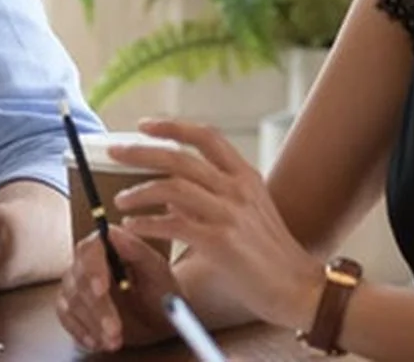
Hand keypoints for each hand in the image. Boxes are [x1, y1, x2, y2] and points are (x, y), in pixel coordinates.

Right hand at [55, 225, 178, 352]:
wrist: (158, 314)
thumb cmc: (159, 288)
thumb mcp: (157, 270)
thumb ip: (136, 249)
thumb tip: (114, 233)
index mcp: (106, 244)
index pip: (89, 250)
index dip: (92, 269)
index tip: (102, 289)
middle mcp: (86, 261)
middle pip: (79, 279)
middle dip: (98, 307)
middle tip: (115, 329)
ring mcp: (76, 284)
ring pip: (72, 301)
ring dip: (93, 324)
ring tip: (115, 340)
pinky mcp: (71, 305)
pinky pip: (67, 318)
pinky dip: (81, 332)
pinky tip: (97, 342)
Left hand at [110, 119, 324, 328]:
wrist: (298, 288)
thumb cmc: (271, 254)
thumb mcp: (249, 212)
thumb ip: (215, 197)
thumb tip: (174, 195)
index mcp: (246, 176)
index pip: (206, 136)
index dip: (172, 125)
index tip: (144, 124)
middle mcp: (238, 188)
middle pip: (180, 157)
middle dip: (141, 152)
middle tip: (115, 152)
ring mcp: (230, 213)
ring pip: (172, 188)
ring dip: (139, 191)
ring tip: (120, 200)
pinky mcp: (221, 241)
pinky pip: (173, 225)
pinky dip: (147, 224)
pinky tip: (133, 227)